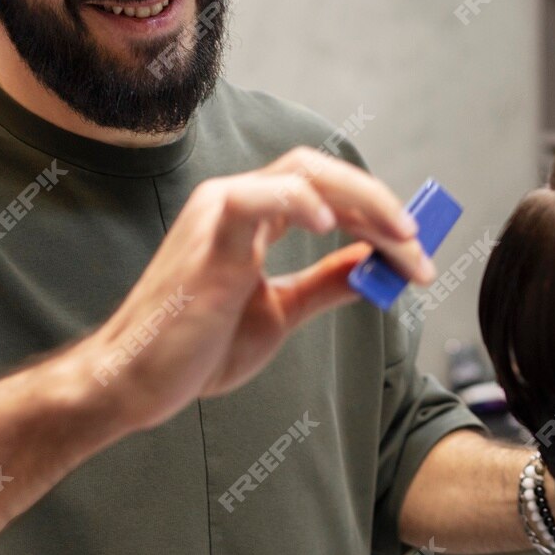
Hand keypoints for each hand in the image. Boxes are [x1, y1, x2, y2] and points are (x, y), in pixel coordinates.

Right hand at [74, 147, 434, 432]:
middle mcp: (236, 203)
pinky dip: (301, 201)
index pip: (328, 194)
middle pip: (322, 172)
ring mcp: (219, 212)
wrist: (137, 383)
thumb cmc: (195, 349)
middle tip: (417, 242)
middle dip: (379, 204)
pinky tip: (331, 226)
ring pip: (303, 174)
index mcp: (253, 218)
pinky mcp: (207, 235)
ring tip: (398, 239)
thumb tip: (373, 263)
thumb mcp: (280, 313)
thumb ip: (324, 284)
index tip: (416, 256)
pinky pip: (258, 197)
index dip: (377, 217)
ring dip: (362, 202)